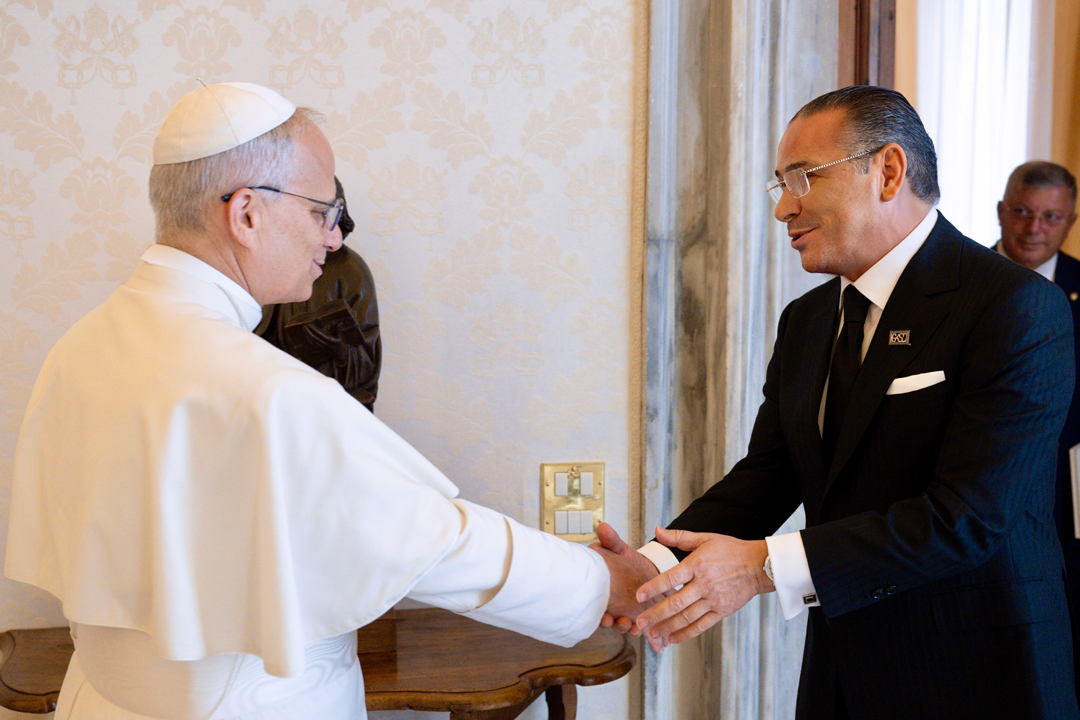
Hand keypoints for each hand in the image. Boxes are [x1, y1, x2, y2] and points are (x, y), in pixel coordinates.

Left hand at [305, 324, 348, 363]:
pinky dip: (309, 340)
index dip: (313, 329)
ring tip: (304, 330)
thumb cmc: (339, 345)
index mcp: (329, 341)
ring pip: (312, 341)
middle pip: (313, 338)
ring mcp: (321, 347)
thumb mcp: (339, 337)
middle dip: (308, 332)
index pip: (319, 334)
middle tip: (304, 326)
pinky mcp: (319, 349)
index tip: (309, 325)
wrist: (339, 355)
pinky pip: (312, 344)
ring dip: (307, 335)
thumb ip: (338, 330)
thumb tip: (340, 323)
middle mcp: (324, 344)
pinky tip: (306, 336)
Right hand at [589, 523, 658, 634]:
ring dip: (632, 630)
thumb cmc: (628, 564)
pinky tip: (659, 645)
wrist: (645, 572)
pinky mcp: (648, 620)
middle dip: (618, 625)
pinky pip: (649, 633)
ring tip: (636, 628)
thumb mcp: (620, 550)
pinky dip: (653, 640)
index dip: (602, 615)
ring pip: (631, 628)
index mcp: (612, 593)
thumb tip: (603, 527)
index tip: (604, 616)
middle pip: (616, 622)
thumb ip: (611, 541)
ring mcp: (633, 615)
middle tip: (619, 622)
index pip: (603, 607)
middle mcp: (619, 608)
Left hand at [633, 527, 771, 648]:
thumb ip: (679, 537)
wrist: (759, 565)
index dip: (653, 588)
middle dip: (656, 614)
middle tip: (640, 622)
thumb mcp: (705, 538)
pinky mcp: (722, 611)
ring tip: (653, 634)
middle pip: (676, 603)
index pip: (671, 578)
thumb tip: (657, 530)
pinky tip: (673, 638)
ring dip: (668, 627)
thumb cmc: (731, 550)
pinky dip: (686, 633)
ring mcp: (713, 600)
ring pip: (687, 617)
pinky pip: (701, 625)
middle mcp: (704, 584)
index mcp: (697, 565)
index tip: (639, 596)